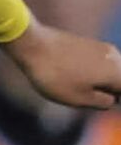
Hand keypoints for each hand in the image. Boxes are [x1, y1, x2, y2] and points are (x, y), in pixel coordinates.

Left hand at [4, 21, 120, 107]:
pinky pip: (96, 63)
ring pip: (107, 71)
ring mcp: (101, 47)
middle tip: (82, 95)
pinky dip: (87, 72)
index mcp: (117, 72)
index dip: (114, 100)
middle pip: (119, 80)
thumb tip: (113, 99)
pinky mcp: (87, 42)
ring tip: (72, 84)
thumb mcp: (80, 99)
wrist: (32, 45)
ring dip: (96, 82)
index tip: (94, 101)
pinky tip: (68, 74)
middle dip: (106, 92)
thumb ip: (104, 102)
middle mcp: (115, 57)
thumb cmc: (56, 76)